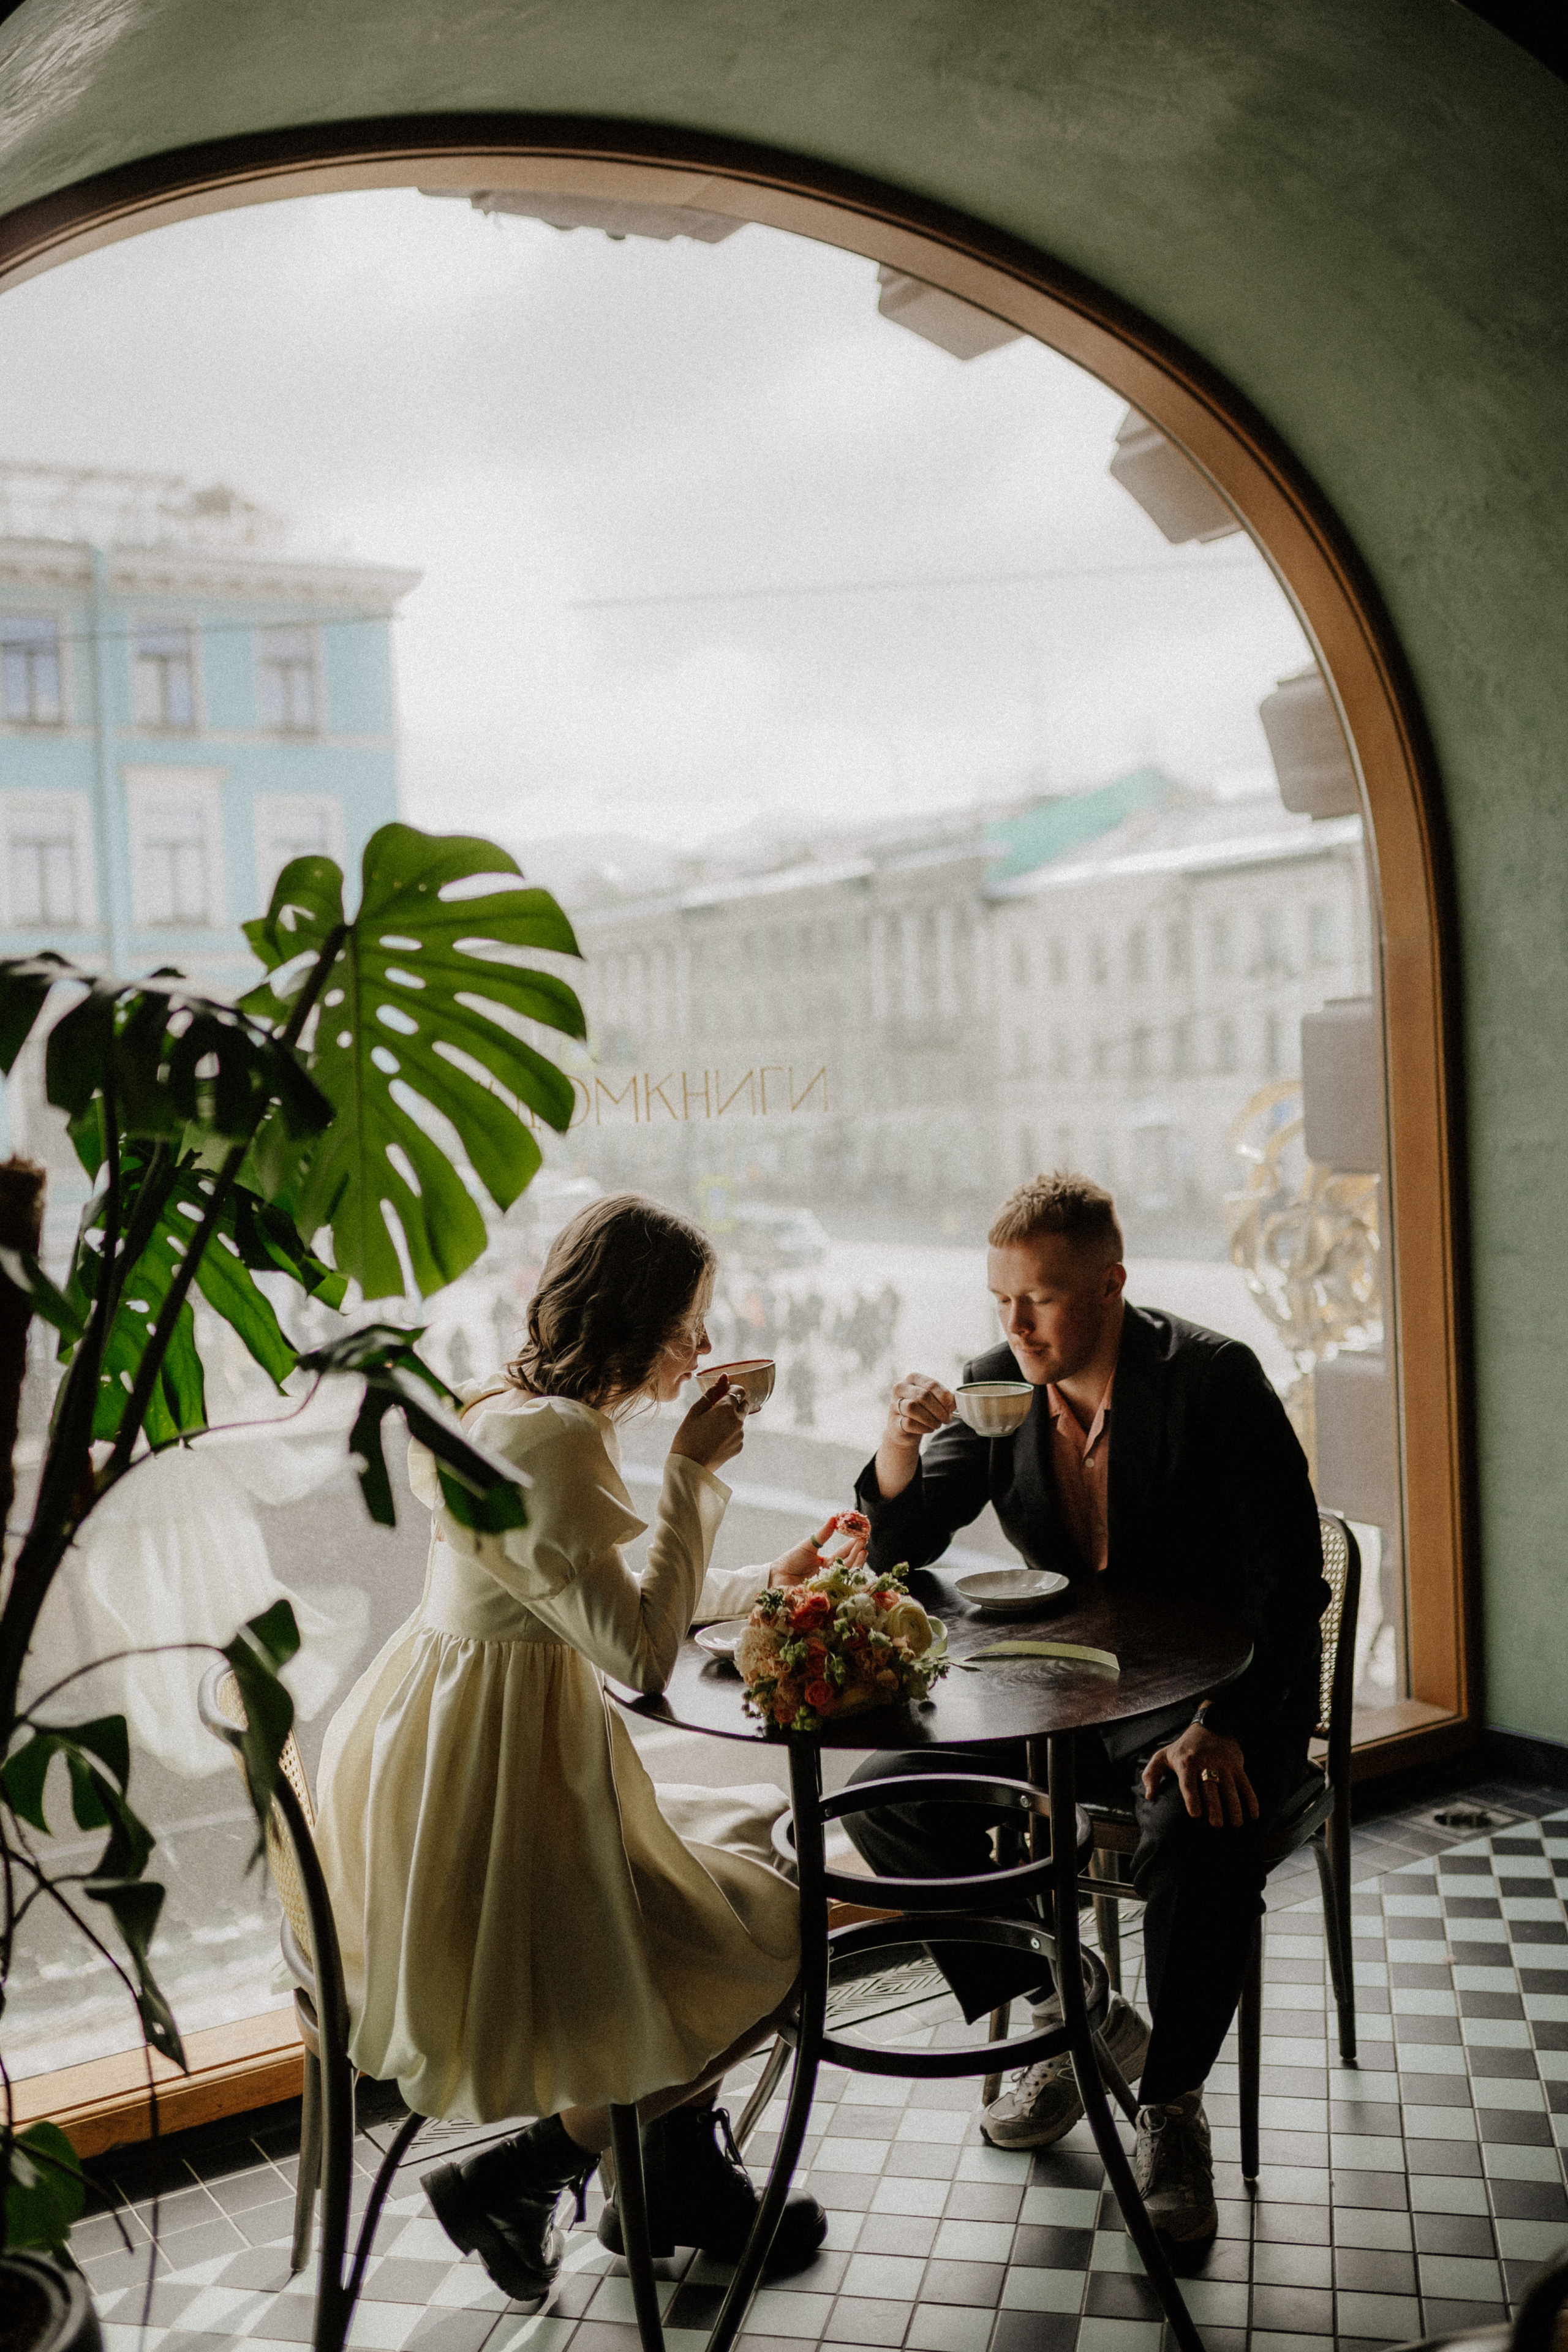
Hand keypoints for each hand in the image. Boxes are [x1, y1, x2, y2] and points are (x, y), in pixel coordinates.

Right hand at [669, 1377, 746, 1471]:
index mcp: (727, 1408)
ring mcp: (740, 1435)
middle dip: (734, 1403)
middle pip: (744, 1404)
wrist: (690, 1466)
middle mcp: (738, 1421)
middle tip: (716, 1410)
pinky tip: (715, 1438)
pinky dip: (730, 1432)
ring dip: (731, 1418)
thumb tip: (724, 1377)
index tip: (722, 1393)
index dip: (731, 1389)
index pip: (739, 1390)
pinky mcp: (739, 1447)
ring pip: (741, 1419)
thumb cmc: (688, 1436)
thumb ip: (712, 1392)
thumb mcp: (696, 1410)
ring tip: (711, 1428)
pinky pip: (738, 1433)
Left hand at [769, 1515, 869, 1586]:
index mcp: (827, 1563)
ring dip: (856, 1563)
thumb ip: (822, 1534)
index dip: (854, 1545)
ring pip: (847, 1574)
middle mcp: (830, 1574)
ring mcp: (829, 1584)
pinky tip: (854, 1570)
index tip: (863, 1535)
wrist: (777, 1576)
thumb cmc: (791, 1561)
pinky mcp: (826, 1593)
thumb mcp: (808, 1545)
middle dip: (858, 1552)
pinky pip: (839, 1587)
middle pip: (848, 1563)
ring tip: (863, 1552)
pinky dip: (847, 1579)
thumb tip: (834, 1517)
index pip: (844, 1553)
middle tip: (865, 1541)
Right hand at [884, 1374, 954, 1449]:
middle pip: (923, 1396)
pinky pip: (909, 1423)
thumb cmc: (922, 1411)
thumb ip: (943, 1398)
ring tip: (937, 1424)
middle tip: (946, 1419)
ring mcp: (894, 1404)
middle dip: (939, 1410)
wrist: (904, 1430)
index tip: (952, 1407)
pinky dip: (923, 1427)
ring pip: (913, 1408)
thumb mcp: (932, 1400)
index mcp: (913, 1378)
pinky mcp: (893, 1421)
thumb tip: (954, 1403)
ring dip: (930, 1419)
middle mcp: (900, 1388)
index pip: (931, 1385)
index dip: (944, 1397)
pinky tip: (928, 1429)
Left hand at [1142, 1726, 1257, 1827]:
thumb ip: (1152, 1774)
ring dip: (1234, 1806)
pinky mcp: (1236, 1764)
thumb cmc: (1183, 1747)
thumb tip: (1149, 1796)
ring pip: (1230, 1787)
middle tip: (1216, 1824)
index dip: (1192, 1798)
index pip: (1188, 1782)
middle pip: (1210, 1787)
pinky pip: (1245, 1783)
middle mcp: (1205, 1762)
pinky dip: (1251, 1799)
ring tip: (1235, 1823)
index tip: (1196, 1815)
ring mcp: (1223, 1763)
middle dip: (1215, 1806)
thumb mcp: (1163, 1755)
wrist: (1209, 1724)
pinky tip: (1253, 1814)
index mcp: (1186, 1762)